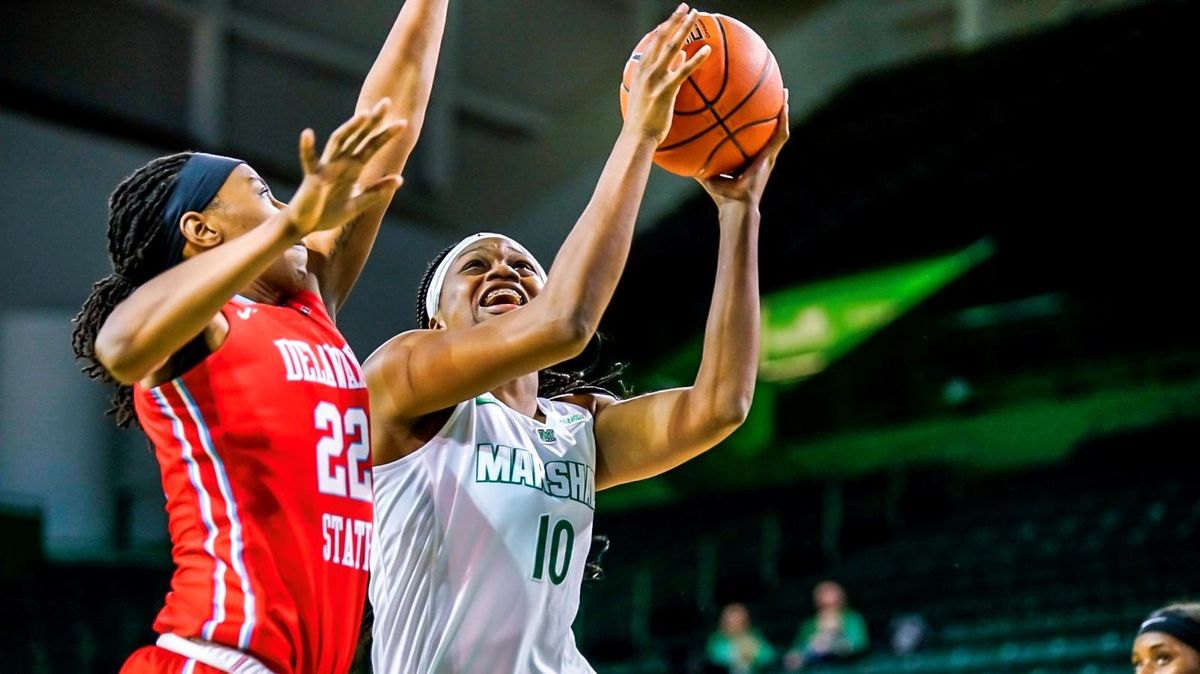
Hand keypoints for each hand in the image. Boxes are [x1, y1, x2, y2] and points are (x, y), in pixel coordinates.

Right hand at [287, 98, 407, 235]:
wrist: (307, 225)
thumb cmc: (329, 213)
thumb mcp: (359, 204)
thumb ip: (377, 191)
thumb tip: (400, 179)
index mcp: (354, 167)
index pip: (373, 146)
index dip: (387, 135)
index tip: (403, 123)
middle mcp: (341, 161)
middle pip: (359, 136)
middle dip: (373, 120)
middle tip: (387, 102)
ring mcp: (327, 166)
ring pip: (339, 142)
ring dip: (350, 128)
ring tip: (363, 116)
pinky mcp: (312, 176)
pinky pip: (308, 160)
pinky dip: (307, 147)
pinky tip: (308, 134)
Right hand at [623, 4, 711, 143]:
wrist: (637, 136)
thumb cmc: (644, 117)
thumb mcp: (650, 91)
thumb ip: (664, 72)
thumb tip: (679, 57)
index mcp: (641, 69)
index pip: (654, 41)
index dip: (665, 26)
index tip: (675, 15)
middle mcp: (647, 70)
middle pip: (662, 38)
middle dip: (675, 20)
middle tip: (685, 6)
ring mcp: (655, 79)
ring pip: (671, 48)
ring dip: (684, 29)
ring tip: (695, 16)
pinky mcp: (666, 90)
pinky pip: (683, 71)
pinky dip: (695, 59)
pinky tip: (706, 50)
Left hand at [697, 89, 789, 208]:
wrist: (735, 205)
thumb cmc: (721, 194)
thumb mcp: (706, 172)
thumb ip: (697, 160)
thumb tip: (680, 150)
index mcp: (749, 158)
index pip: (753, 137)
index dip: (754, 123)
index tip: (752, 107)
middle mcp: (761, 155)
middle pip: (769, 129)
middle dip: (771, 111)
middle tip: (773, 93)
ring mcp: (768, 156)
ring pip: (779, 129)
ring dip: (782, 112)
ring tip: (783, 93)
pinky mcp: (770, 157)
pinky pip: (780, 136)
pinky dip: (782, 121)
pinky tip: (782, 107)